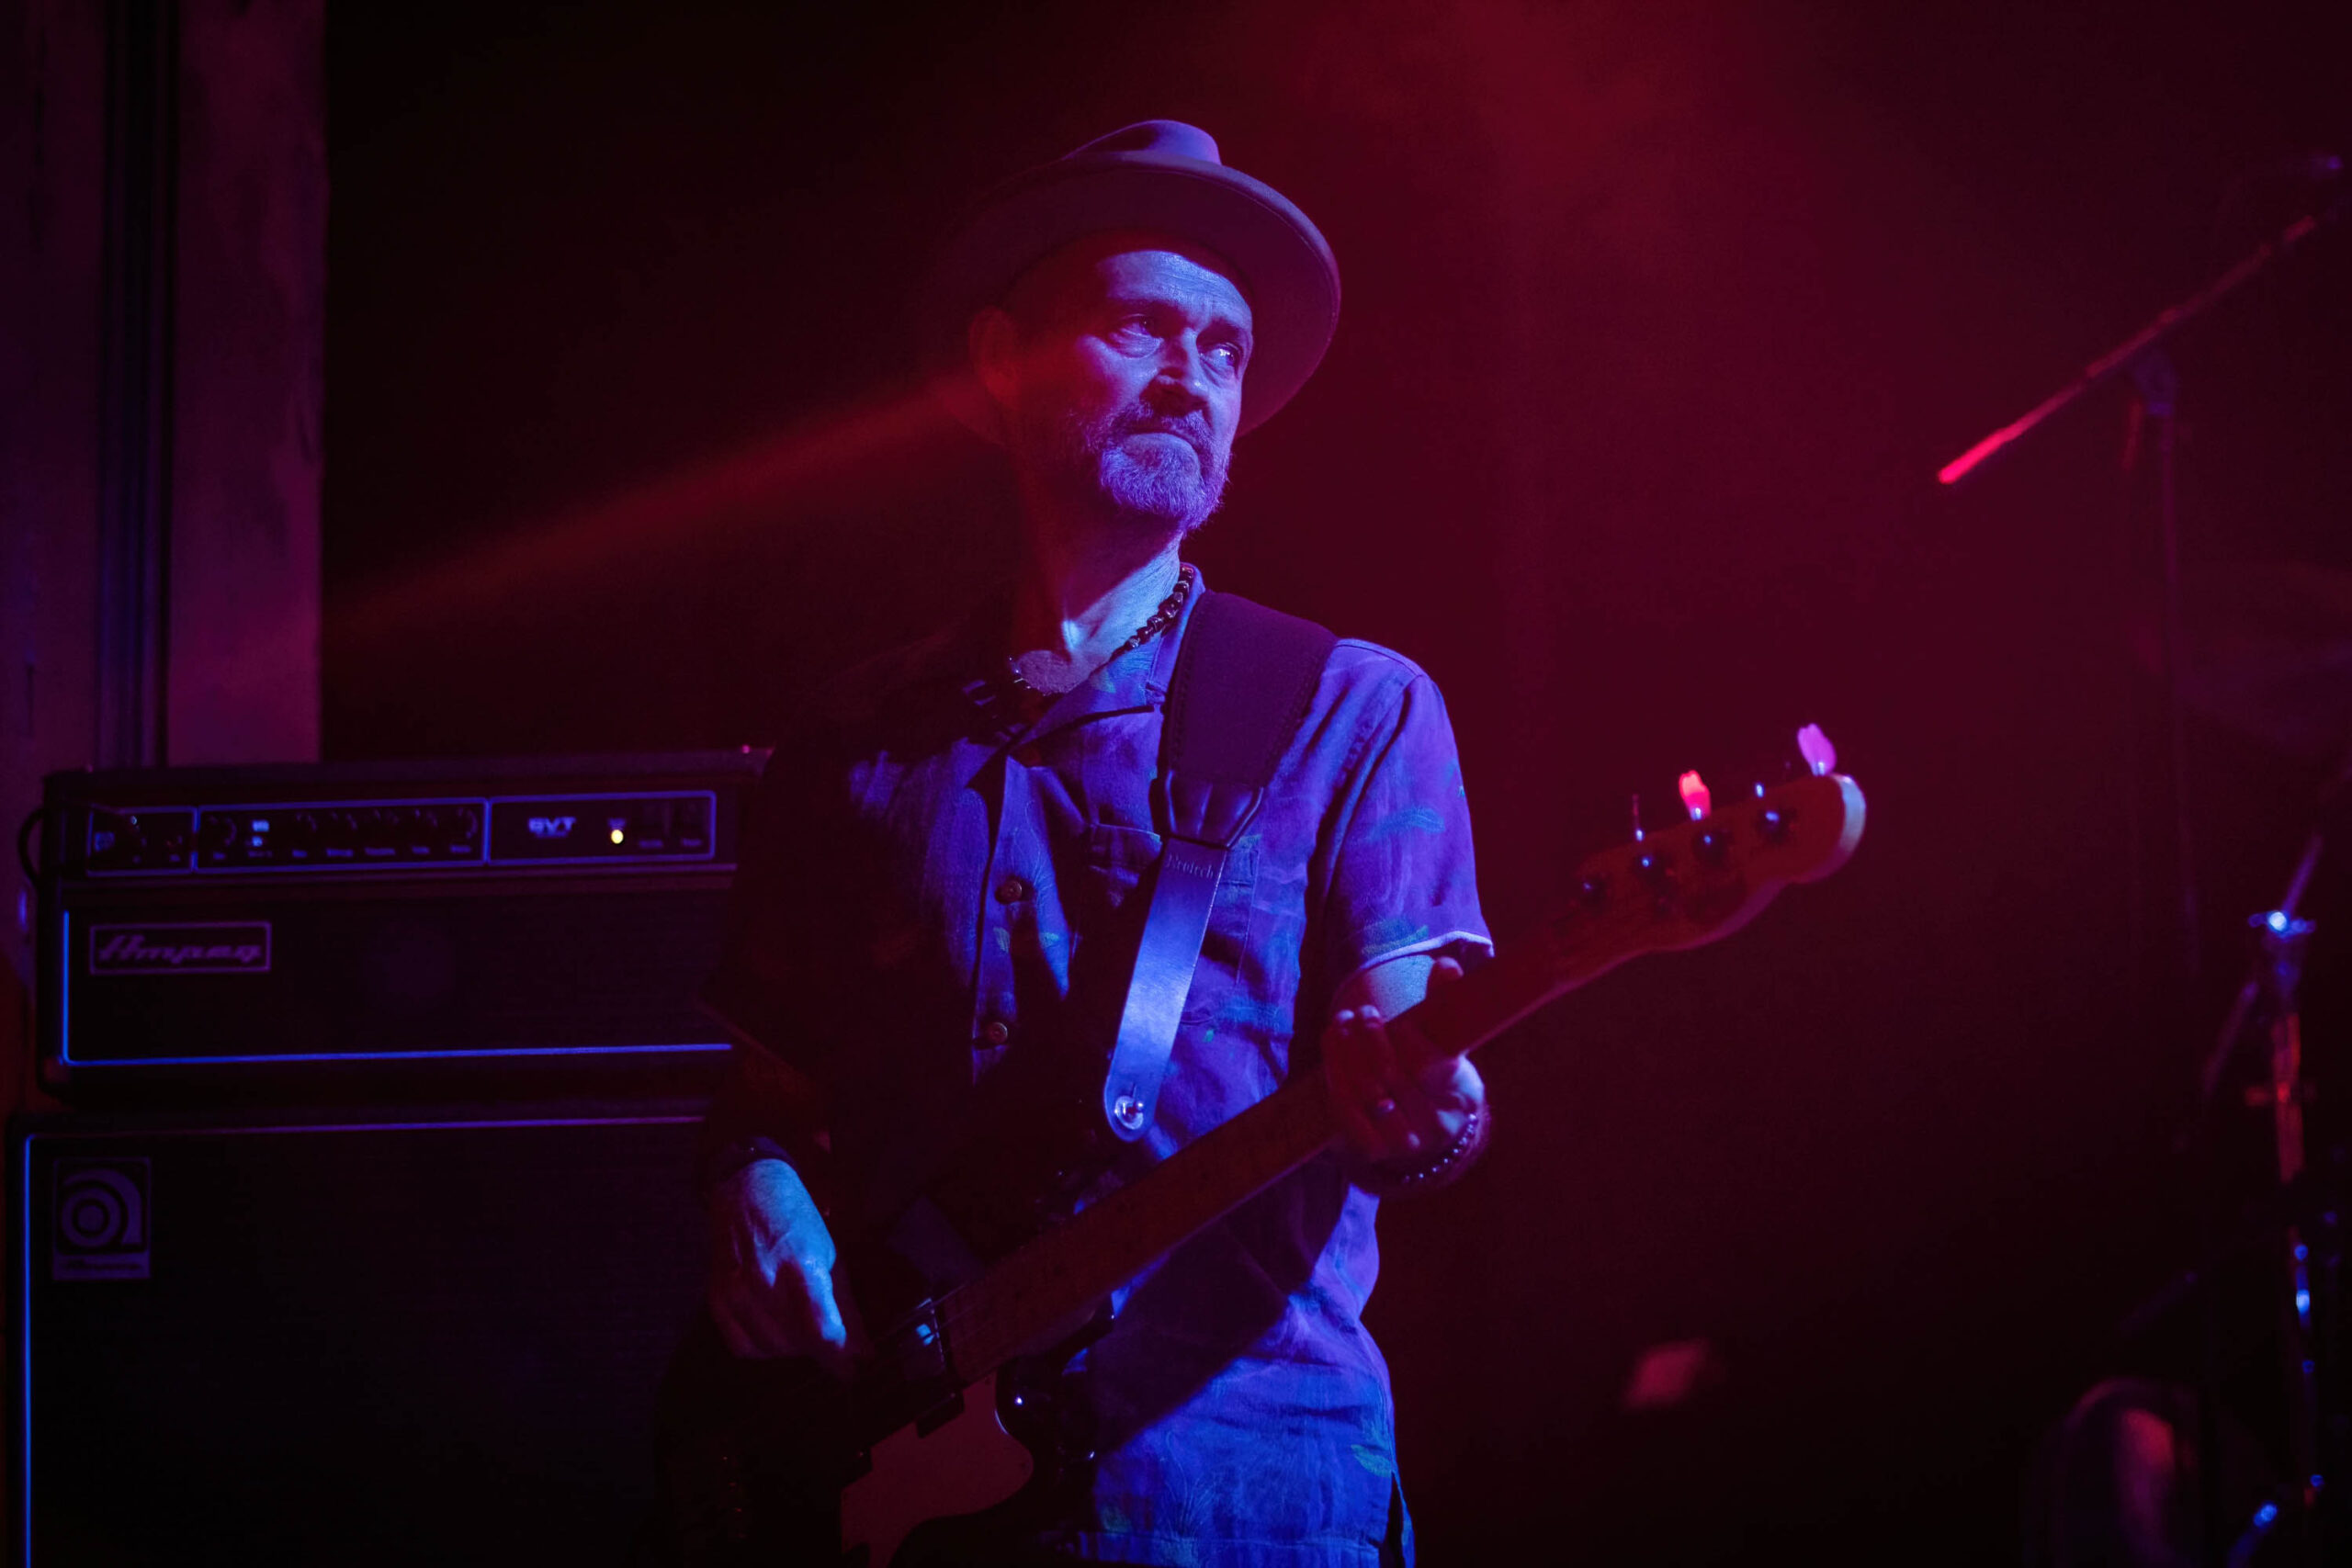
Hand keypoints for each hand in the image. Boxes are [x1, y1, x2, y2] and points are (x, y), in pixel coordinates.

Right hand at [707, 1157, 854, 1369]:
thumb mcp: (832, 1256)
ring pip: (771, 1350)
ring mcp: (735, 1292)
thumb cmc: (798, 1220)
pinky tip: (777, 1332)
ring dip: (794, 1351)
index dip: (840, 1358)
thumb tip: (863, 1353)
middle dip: (821, 1351)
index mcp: (800, 1266)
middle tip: (832, 1343)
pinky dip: (763, 1349)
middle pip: (797, 1344)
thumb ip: (845, 1308)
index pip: (821, 1330)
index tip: (854, 1370)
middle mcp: (764, 1282)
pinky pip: (743, 1347)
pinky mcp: (716, 1299)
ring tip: (804, 1331)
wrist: (748, 1190)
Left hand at [1323, 955, 1483, 1166]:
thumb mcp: (1449, 1042)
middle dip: (1369, 1040)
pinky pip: (1347, 1112)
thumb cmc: (1438, 1073)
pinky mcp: (1375, 1150)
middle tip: (1357, 1013)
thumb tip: (1446, 965)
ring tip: (1339, 1024)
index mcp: (1461, 1094)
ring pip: (1367, 1095)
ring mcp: (1405, 1142)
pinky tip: (1332, 1050)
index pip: (1431, 1066)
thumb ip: (1446, 1003)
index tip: (1382, 1014)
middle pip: (1393, 1077)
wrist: (1428, 1128)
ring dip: (1347, 1055)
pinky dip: (1335, 1077)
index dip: (1404, 1038)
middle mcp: (1436, 1124)